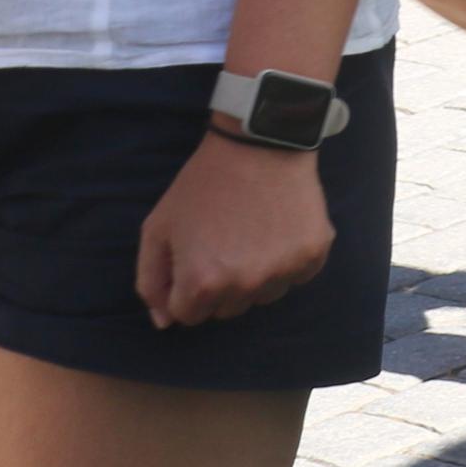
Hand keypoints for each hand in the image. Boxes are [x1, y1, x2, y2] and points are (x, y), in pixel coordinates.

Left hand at [137, 130, 335, 327]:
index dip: (186, 287)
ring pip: (264, 296)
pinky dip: (288, 261)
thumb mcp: (158, 229)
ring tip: (253, 235)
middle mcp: (244, 285)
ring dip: (256, 277)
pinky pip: (297, 277)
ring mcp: (283, 271)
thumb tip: (165, 322)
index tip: (194, 257)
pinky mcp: (314, 254)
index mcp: (202, 282)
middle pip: (227, 310)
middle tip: (224, 243)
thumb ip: (151, 281)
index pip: (188, 316)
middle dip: (221, 286)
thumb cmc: (202, 186)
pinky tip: (278, 230)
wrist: (259, 144)